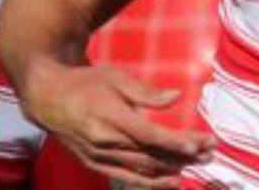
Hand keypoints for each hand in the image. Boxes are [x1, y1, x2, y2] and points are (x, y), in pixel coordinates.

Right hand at [22, 61, 216, 187]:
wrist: (48, 99)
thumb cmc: (85, 83)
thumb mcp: (116, 78)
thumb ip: (147, 93)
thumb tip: (176, 97)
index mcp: (111, 118)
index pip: (151, 136)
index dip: (177, 142)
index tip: (200, 143)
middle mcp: (106, 142)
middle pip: (152, 155)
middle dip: (184, 155)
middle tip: (210, 152)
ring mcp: (99, 157)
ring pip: (142, 170)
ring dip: (173, 169)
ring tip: (198, 165)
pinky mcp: (95, 164)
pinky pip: (127, 178)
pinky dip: (151, 182)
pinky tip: (171, 181)